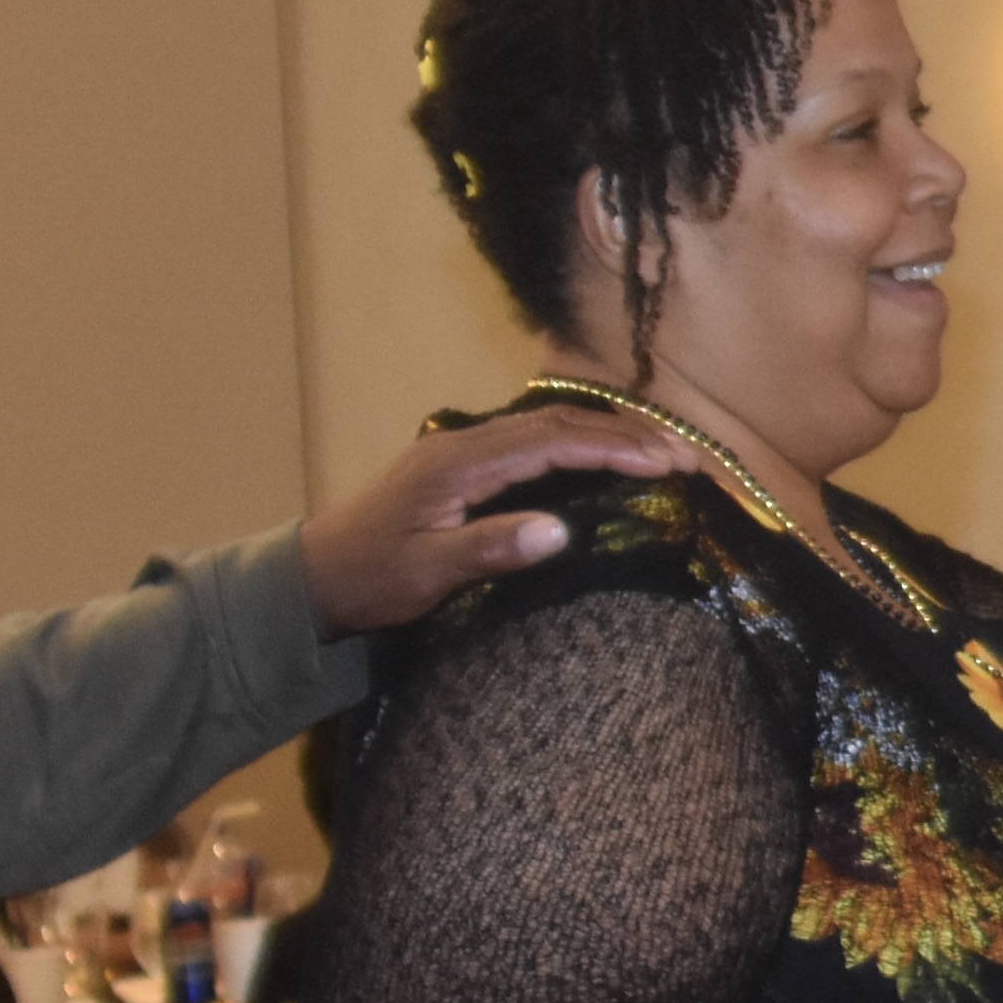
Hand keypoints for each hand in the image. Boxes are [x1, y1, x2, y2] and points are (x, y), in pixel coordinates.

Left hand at [300, 407, 693, 635]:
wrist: (314, 577)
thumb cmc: (370, 579)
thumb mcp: (427, 573)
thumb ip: (490, 547)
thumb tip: (560, 531)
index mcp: (458, 464)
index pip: (551, 442)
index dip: (613, 447)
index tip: (667, 464)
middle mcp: (464, 445)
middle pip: (557, 423)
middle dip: (625, 434)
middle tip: (687, 458)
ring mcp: (463, 452)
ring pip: (548, 428)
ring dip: (607, 435)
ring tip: (662, 454)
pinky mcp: (464, 466)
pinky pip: (534, 442)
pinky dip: (580, 445)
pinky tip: (606, 460)